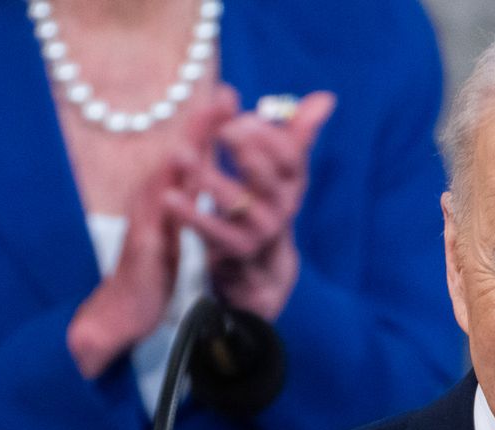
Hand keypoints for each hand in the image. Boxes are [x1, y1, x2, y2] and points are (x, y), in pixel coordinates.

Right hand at [66, 91, 238, 377]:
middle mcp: (152, 200)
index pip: (189, 154)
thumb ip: (189, 200)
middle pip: (178, 156)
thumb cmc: (154, 269)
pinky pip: (160, 220)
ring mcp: (145, 221)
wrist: (123, 310)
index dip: (207, 125)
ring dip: (187, 153)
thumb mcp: (177, 229)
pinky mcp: (144, 247)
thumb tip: (202, 175)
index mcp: (164, 195)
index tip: (230, 96)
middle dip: (200, 126)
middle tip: (225, 98)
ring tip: (209, 131)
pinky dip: (172, 201)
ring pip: (167, 179)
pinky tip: (185, 185)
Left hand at [165, 87, 335, 319]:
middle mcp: (281, 207)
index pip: (289, 156)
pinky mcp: (233, 251)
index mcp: (292, 183)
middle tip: (223, 129)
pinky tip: (168, 196)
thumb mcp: (283, 171)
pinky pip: (211, 232)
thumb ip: (297, 133)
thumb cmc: (265, 203)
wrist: (259, 265)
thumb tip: (326, 98)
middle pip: (267, 177)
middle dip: (246, 151)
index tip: (240, 117)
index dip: (266, 135)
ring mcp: (258, 231)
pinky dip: (190, 215)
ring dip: (207, 177)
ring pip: (234, 202)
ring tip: (179, 153)